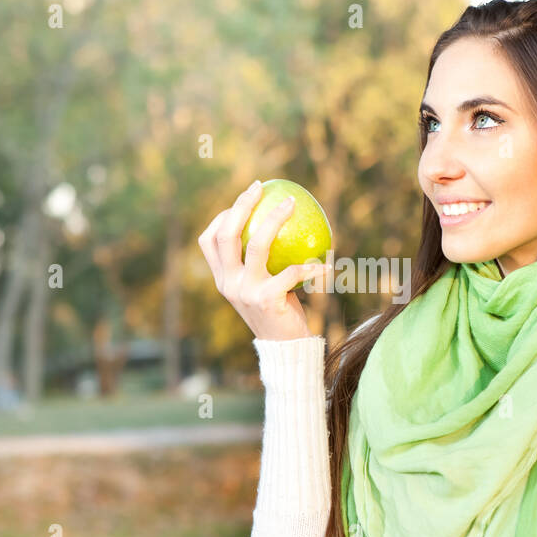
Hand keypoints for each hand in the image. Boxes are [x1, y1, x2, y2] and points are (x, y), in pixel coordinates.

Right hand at [198, 180, 330, 341]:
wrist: (284, 349)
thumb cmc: (278, 310)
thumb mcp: (260, 286)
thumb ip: (259, 263)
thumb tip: (277, 222)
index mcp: (222, 278)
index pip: (209, 240)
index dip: (222, 215)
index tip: (246, 198)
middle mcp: (227, 283)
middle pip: (227, 234)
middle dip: (242, 205)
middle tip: (261, 187)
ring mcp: (245, 291)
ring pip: (257, 244)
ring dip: (275, 219)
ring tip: (292, 203)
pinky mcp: (266, 299)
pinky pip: (291, 272)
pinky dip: (311, 266)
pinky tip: (327, 262)